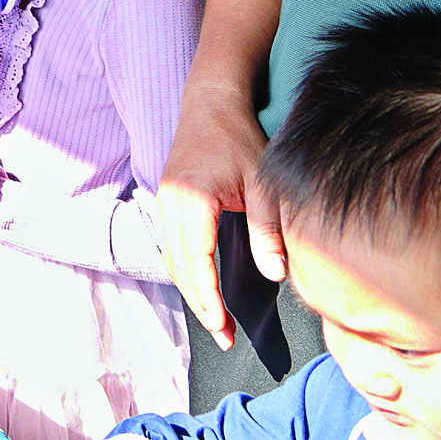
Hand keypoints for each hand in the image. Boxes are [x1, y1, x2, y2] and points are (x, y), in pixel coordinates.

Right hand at [159, 85, 280, 351]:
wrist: (210, 101)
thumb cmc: (239, 136)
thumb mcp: (262, 181)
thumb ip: (267, 228)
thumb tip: (276, 274)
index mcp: (192, 200)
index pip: (197, 261)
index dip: (208, 298)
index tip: (222, 327)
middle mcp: (170, 204)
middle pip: (179, 267)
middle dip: (200, 305)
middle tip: (225, 338)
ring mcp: (164, 203)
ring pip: (171, 259)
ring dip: (192, 291)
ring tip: (217, 321)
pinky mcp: (167, 202)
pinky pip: (171, 246)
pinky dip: (186, 271)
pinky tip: (202, 286)